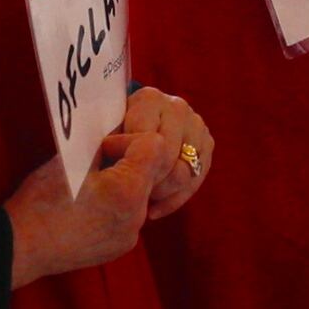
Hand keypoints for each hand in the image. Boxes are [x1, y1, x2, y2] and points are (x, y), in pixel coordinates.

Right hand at [5, 137, 157, 286]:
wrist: (21, 247)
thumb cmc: (40, 201)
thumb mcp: (70, 161)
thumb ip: (101, 145)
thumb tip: (116, 130)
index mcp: (126, 190)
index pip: (153, 145)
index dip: (126, 140)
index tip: (101, 149)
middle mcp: (136, 216)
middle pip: (149, 171)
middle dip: (126, 161)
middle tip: (94, 165)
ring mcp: (130, 235)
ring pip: (140, 194)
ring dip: (122, 183)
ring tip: (89, 187)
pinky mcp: (121, 246)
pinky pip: (129, 215)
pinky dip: (115, 205)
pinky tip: (88, 209)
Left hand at [108, 85, 215, 220]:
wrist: (131, 132)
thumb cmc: (109, 138)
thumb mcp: (102, 137)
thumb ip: (105, 142)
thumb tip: (105, 153)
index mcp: (149, 98)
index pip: (148, 140)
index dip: (133, 164)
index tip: (119, 178)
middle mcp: (177, 106)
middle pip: (170, 156)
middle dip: (150, 181)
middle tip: (131, 195)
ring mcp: (196, 124)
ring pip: (185, 171)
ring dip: (162, 192)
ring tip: (141, 201)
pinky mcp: (206, 144)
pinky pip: (196, 180)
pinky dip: (174, 199)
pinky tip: (153, 210)